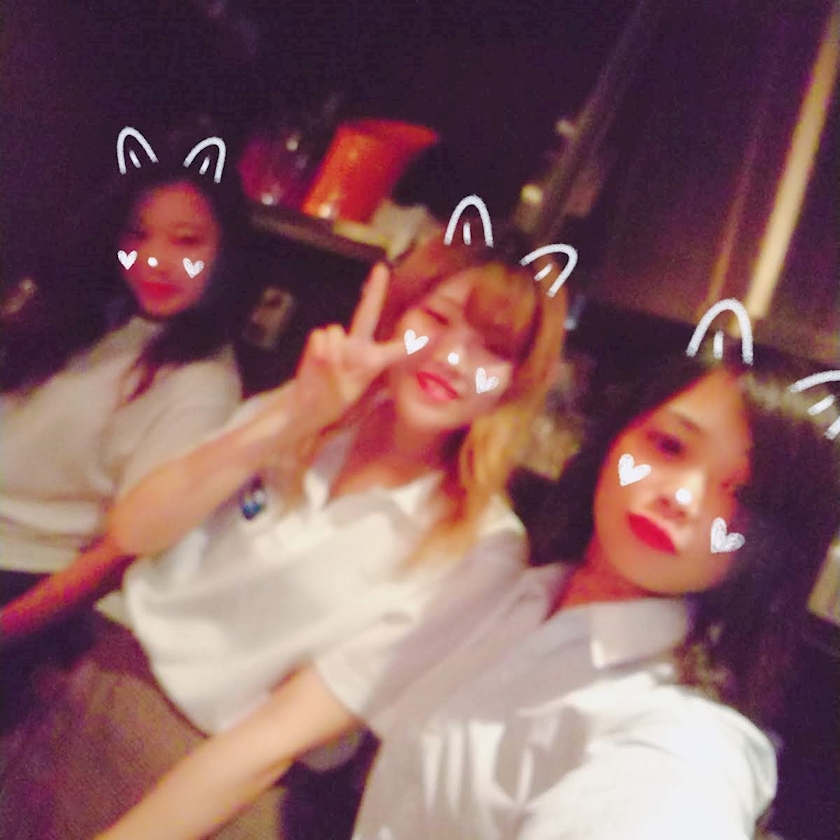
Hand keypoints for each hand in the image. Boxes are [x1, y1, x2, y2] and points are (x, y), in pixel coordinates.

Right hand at [293, 262, 405, 430]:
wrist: (309, 406)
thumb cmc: (334, 402)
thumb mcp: (350, 398)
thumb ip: (348, 376)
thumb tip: (340, 356)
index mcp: (374, 361)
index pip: (397, 349)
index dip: (413, 342)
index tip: (433, 332)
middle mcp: (358, 345)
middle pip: (368, 313)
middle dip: (375, 290)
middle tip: (381, 269)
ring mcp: (337, 341)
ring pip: (336, 331)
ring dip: (333, 351)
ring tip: (330, 371)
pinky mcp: (318, 341)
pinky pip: (321, 336)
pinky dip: (320, 350)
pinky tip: (319, 363)